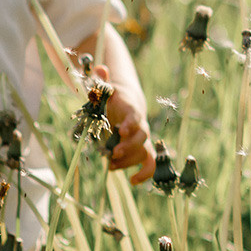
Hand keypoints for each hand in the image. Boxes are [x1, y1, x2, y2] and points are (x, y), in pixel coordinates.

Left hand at [93, 64, 151, 184]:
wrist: (126, 105)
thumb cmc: (113, 98)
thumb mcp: (104, 88)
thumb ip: (101, 81)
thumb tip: (101, 69)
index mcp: (130, 109)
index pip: (134, 116)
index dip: (130, 123)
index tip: (121, 130)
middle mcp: (140, 125)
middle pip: (141, 136)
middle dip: (128, 146)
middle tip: (113, 153)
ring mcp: (142, 139)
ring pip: (143, 152)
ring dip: (128, 161)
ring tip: (110, 165)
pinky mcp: (141, 150)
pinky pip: (150, 163)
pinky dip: (145, 173)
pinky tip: (133, 181)